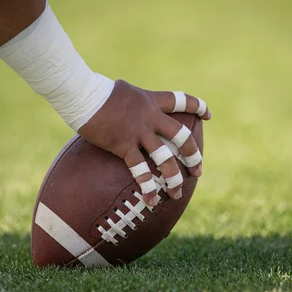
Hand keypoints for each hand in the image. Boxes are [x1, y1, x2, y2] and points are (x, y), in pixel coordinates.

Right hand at [78, 80, 210, 205]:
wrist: (83, 93)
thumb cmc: (97, 90)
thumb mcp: (123, 90)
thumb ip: (134, 100)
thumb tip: (132, 104)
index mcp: (151, 101)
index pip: (181, 101)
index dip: (198, 107)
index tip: (208, 115)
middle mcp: (150, 117)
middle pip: (181, 136)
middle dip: (193, 155)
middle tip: (198, 170)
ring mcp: (139, 132)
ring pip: (165, 158)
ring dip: (174, 177)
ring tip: (177, 193)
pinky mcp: (123, 145)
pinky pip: (139, 170)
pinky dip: (147, 187)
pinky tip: (151, 201)